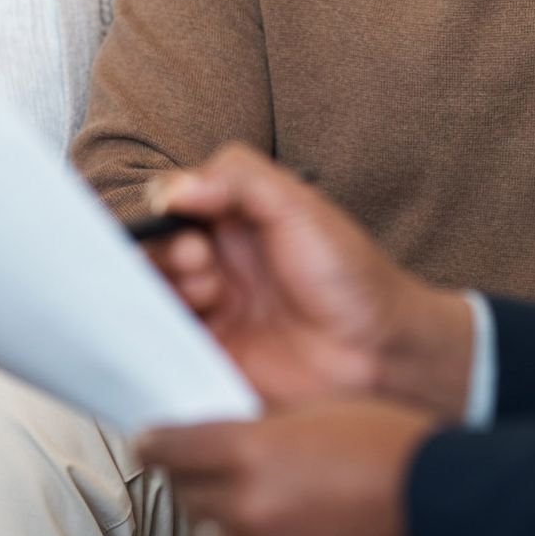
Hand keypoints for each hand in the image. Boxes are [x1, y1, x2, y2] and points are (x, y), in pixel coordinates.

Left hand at [137, 400, 436, 535]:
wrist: (446, 520)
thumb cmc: (396, 456)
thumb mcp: (323, 408)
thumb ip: (264, 420)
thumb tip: (227, 428)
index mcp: (252, 454)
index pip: (168, 446)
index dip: (158, 439)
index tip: (154, 438)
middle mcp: (246, 511)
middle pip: (182, 490)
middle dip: (190, 473)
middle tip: (208, 462)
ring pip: (206, 535)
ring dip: (218, 515)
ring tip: (255, 499)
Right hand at [150, 145, 473, 416]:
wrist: (378, 350)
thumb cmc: (348, 274)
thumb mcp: (298, 205)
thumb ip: (237, 179)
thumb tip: (171, 189)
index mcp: (235, 219)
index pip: (175, 204)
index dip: (168, 211)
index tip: (181, 218)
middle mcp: (219, 262)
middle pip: (157, 250)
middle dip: (170, 253)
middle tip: (202, 263)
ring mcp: (213, 311)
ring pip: (156, 295)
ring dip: (170, 291)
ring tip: (211, 296)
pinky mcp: (211, 356)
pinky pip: (165, 346)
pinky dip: (161, 335)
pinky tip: (189, 329)